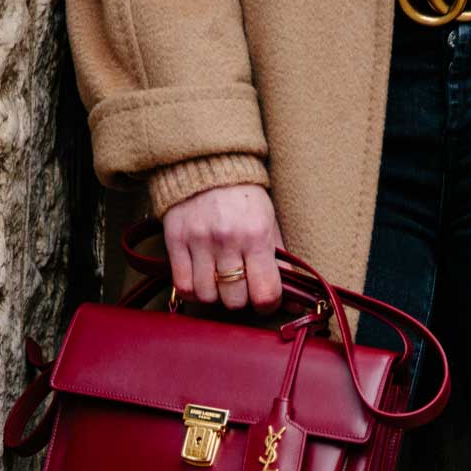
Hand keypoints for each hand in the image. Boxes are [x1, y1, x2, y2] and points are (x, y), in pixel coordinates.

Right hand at [161, 184, 283, 311]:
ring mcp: (199, 241)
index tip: (264, 299)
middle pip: (235, 300)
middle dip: (240, 298)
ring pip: (208, 297)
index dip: (267, 304)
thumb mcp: (270, 225)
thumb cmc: (245, 199)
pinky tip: (201, 280)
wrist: (209, 165)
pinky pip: (183, 286)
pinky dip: (193, 291)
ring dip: (216, 296)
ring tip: (219, 281)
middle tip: (240, 285)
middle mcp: (228, 240)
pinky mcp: (175, 241)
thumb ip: (280, 264)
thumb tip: (295, 305)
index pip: (265, 293)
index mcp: (257, 236)